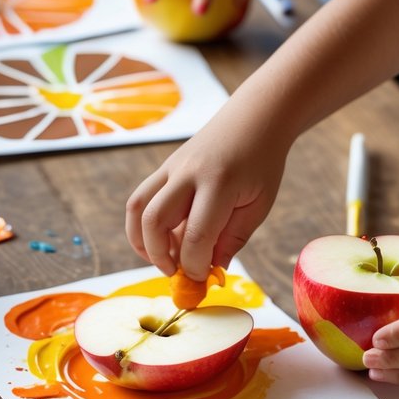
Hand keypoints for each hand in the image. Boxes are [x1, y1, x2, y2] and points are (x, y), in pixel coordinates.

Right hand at [125, 101, 288, 279]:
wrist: (254, 119)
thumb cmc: (261, 163)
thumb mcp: (258, 205)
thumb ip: (233, 239)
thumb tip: (209, 271)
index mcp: (218, 184)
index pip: (196, 236)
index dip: (194, 266)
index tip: (202, 279)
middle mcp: (188, 173)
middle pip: (154, 221)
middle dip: (159, 256)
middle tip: (177, 273)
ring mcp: (171, 167)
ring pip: (136, 208)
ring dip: (141, 241)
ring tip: (162, 259)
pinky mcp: (164, 167)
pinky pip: (141, 198)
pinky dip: (143, 225)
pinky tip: (162, 240)